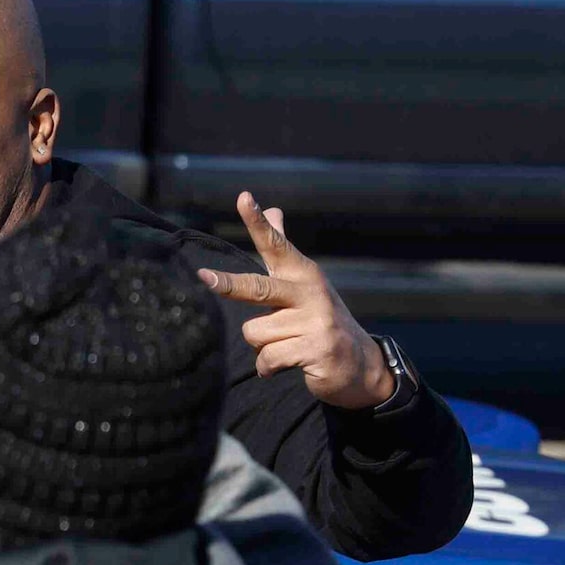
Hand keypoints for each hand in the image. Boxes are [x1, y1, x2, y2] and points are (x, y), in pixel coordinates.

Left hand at [197, 194, 396, 409]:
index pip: (276, 244)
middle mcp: (311, 292)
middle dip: (228, 283)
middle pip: (258, 287)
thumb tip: (273, 208)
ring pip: (255, 333)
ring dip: (262, 346)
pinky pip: (267, 358)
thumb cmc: (318, 319)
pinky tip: (290, 364)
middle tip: (204, 276)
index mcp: (303, 273)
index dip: (258, 222)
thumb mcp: (302, 283)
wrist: (360, 365)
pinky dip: (268, 367)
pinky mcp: (317, 349)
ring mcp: (316, 321)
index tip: (243, 197)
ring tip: (287, 346)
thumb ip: (282, 250)